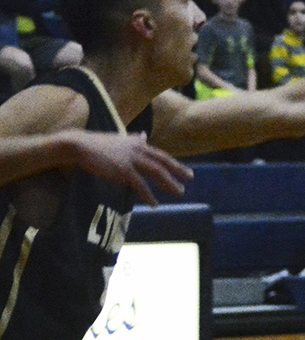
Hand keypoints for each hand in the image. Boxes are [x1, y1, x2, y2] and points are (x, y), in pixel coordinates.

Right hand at [67, 131, 192, 206]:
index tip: (186, 172)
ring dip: (169, 183)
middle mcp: (137, 149)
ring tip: (179, 192)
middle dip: (178, 170)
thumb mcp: (119, 139)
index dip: (174, 164)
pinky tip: (154, 204)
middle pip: (163, 161)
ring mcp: (131, 159)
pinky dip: (148, 195)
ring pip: (156, 172)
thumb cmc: (97, 144)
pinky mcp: (123, 169)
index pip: (160, 154)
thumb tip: (144, 135)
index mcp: (137, 143)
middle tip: (191, 178)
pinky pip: (140, 185)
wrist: (79, 145)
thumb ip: (134, 139)